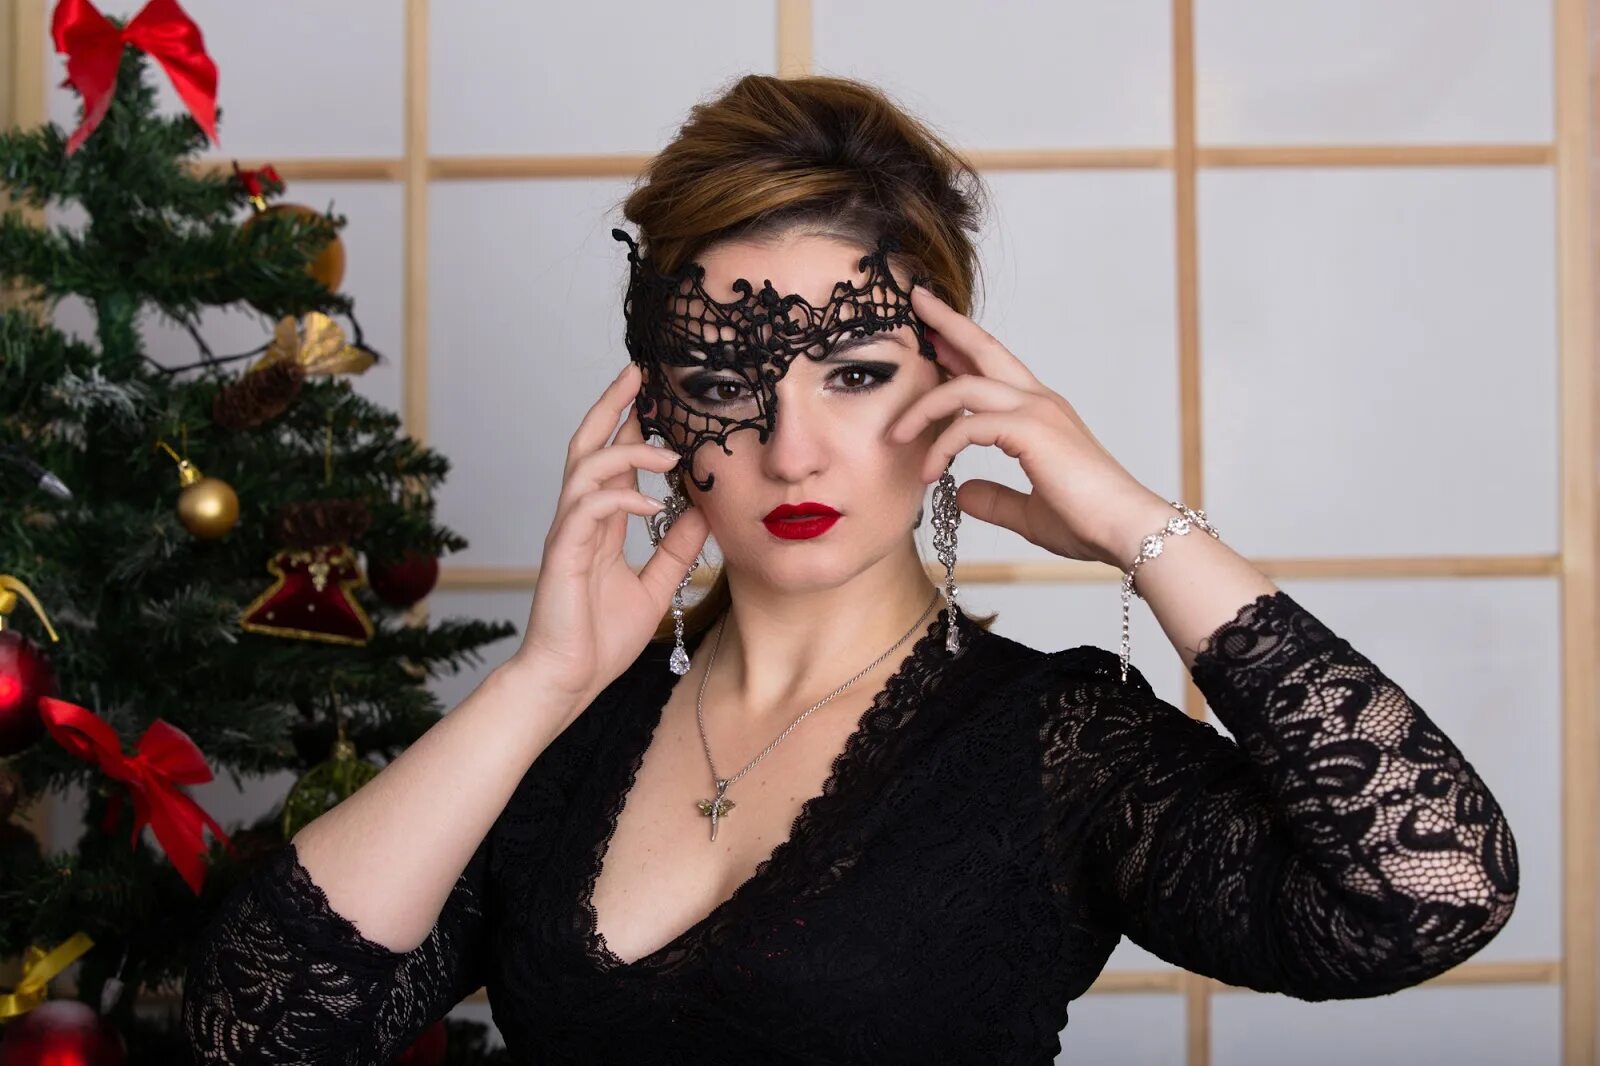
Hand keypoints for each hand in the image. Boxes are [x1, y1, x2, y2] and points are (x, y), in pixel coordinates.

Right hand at [511, 363, 709, 711]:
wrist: (568, 681)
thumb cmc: (600, 639)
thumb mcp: (655, 586)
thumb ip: (675, 550)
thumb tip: (703, 514)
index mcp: (599, 524)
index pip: (610, 459)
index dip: (628, 424)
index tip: (654, 394)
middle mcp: (579, 520)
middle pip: (588, 444)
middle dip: (612, 406)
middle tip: (638, 373)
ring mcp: (568, 534)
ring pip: (587, 468)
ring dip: (626, 451)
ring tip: (667, 450)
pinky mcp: (563, 554)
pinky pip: (589, 509)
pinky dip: (621, 497)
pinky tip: (651, 501)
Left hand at [886, 286, 1173, 569]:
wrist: (1125, 531)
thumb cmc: (1089, 522)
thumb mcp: (1029, 512)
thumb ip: (996, 499)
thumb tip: (963, 493)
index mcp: (1041, 413)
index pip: (995, 367)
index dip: (962, 346)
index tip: (934, 334)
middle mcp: (1039, 401)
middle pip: (984, 346)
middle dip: (947, 323)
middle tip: (915, 301)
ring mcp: (1037, 411)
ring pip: (966, 385)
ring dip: (923, 407)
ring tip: (895, 434)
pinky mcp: (1032, 430)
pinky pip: (969, 425)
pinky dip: (942, 446)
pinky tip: (929, 472)